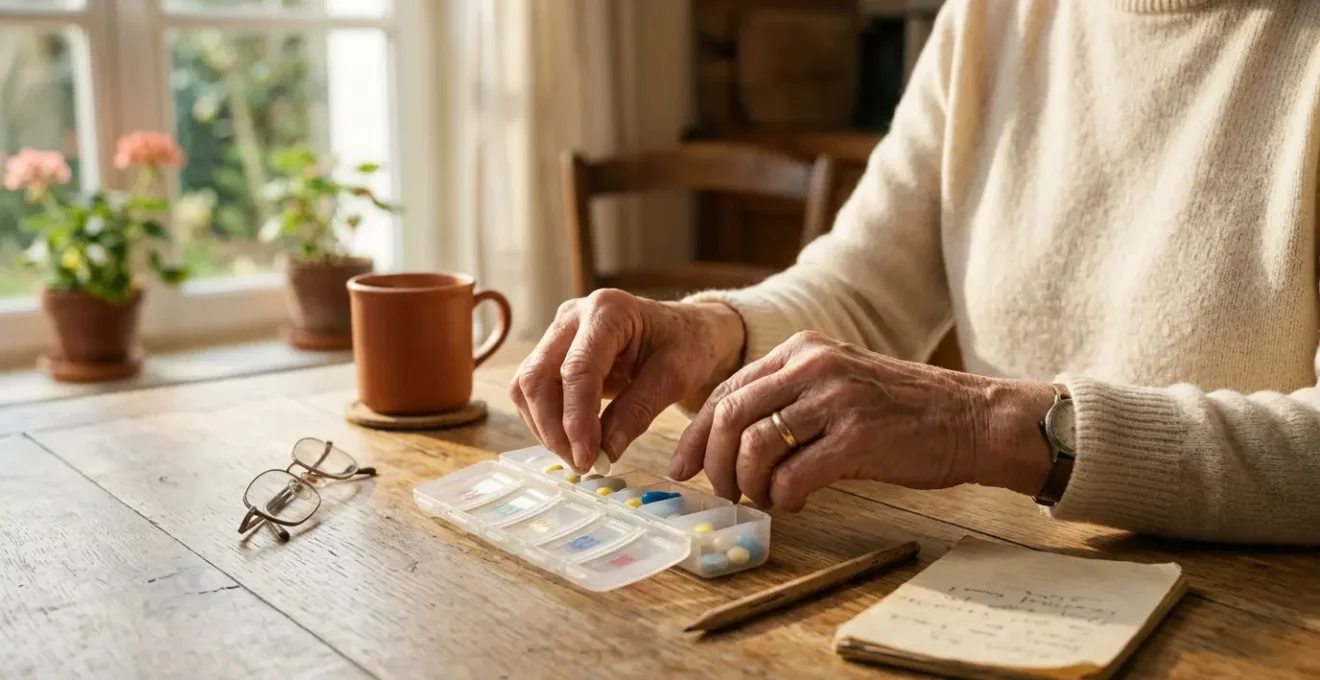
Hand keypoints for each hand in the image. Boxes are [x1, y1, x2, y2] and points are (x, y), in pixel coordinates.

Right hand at [511, 289, 745, 472]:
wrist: (688, 331)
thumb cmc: (686, 346)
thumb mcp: (673, 378)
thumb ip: (637, 412)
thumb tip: (605, 452)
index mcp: (608, 311)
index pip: (576, 369)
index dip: (576, 418)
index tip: (587, 457)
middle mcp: (573, 315)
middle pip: (537, 376)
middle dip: (553, 428)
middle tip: (581, 464)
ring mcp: (559, 332)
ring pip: (528, 386)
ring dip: (546, 428)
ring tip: (579, 457)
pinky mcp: (554, 352)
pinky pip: (535, 391)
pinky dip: (547, 421)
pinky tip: (572, 442)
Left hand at [669, 331, 1055, 510]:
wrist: (971, 419)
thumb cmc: (901, 410)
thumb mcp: (837, 382)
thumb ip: (787, 397)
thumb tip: (728, 442)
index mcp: (803, 349)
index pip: (727, 389)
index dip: (697, 433)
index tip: (683, 466)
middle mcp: (815, 365)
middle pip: (731, 415)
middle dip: (715, 462)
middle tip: (722, 493)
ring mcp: (837, 399)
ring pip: (756, 446)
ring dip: (748, 484)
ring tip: (764, 499)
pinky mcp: (858, 437)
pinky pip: (794, 476)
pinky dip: (783, 498)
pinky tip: (796, 503)